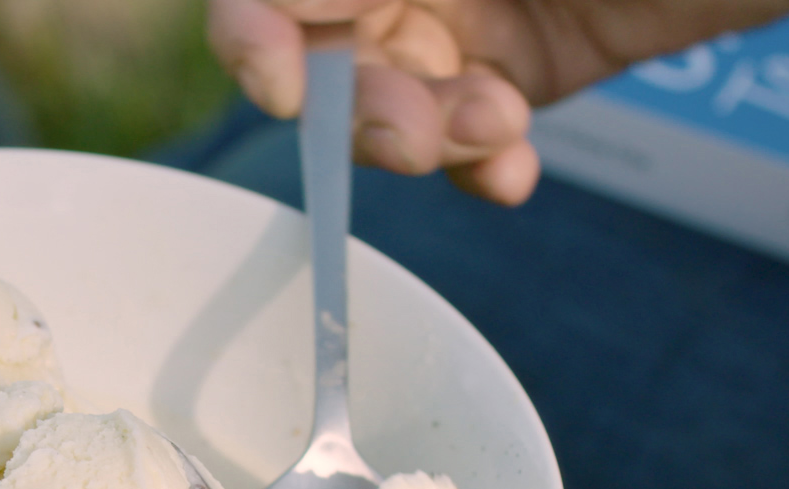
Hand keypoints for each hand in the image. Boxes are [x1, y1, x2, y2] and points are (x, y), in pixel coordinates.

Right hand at [207, 0, 788, 204]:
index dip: (261, 30)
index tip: (292, 87)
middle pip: (322, 43)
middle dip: (356, 101)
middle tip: (422, 128)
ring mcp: (469, 7)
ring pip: (387, 97)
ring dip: (423, 138)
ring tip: (503, 132)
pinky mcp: (527, 63)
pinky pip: (465, 132)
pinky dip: (475, 167)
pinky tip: (514, 173)